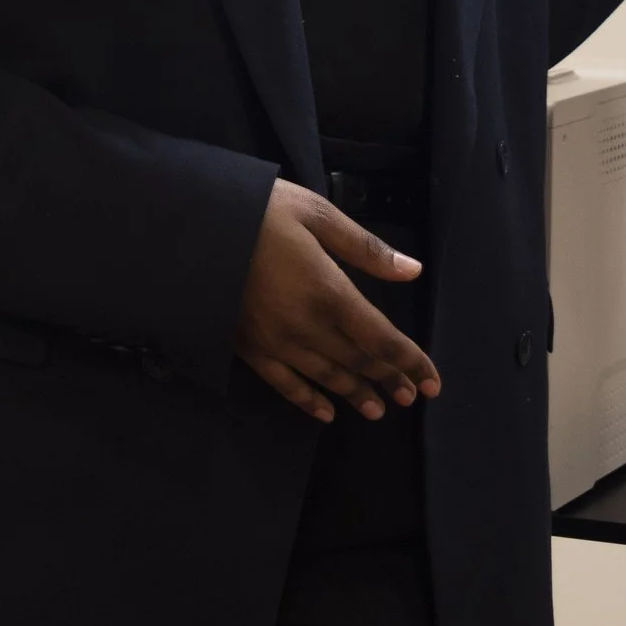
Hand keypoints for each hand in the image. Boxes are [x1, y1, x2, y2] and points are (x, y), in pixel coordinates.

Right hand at [235, 180, 442, 423]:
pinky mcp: (249, 349)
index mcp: (331, 293)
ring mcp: (277, 343)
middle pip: (359, 362)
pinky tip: (325, 412)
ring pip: (327, 378)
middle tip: (410, 397)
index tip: (432, 382)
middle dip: (388, 380)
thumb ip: (365, 248)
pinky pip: (285, 384)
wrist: (193, 230)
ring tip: (377, 410)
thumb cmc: (259, 212)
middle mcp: (308, 327)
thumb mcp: (317, 215)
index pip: (383, 339)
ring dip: (355, 394)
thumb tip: (412, 270)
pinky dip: (308, 400)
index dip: (411, 362)